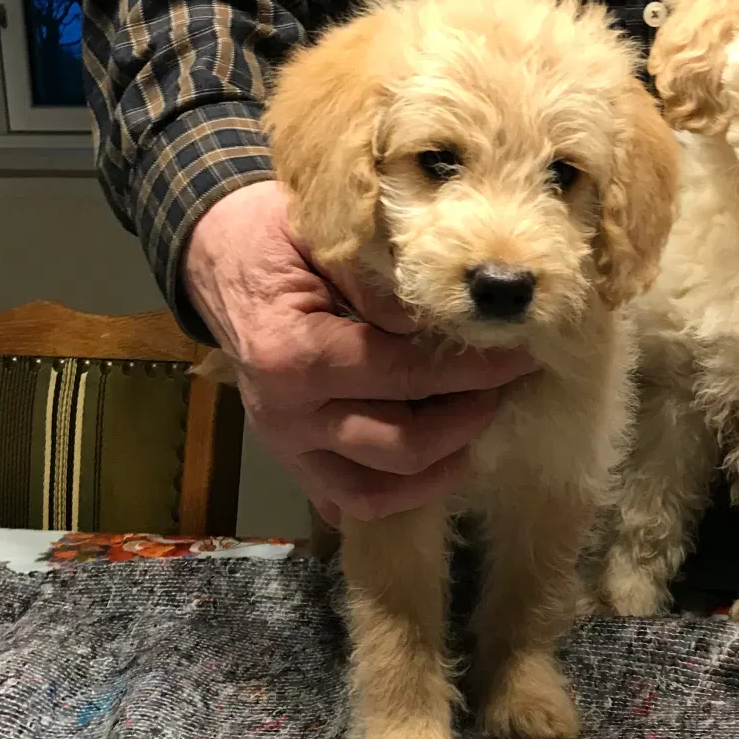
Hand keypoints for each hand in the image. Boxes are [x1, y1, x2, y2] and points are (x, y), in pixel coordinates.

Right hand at [183, 181, 537, 523]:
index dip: (474, 369)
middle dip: (466, 422)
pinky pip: (350, 504)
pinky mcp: (293, 463)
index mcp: (295, 354)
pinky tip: (435, 462)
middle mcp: (286, 414)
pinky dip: (398, 495)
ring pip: (377, 495)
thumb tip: (451, 318)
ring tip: (473, 429)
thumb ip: (384, 281)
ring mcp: (287, 447)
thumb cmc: (276, 238)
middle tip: (501, 390)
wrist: (217, 259)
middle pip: (401, 447)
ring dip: (439, 471)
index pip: (405, 374)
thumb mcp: (327, 234)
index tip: (520, 354)